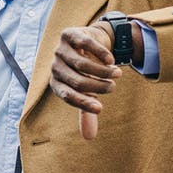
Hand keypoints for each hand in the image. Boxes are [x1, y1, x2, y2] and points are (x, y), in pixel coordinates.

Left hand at [50, 25, 120, 139]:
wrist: (87, 42)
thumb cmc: (85, 72)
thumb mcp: (85, 91)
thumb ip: (86, 111)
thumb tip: (89, 138)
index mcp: (56, 83)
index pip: (67, 96)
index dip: (83, 103)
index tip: (101, 108)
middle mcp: (55, 66)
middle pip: (77, 80)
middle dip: (98, 86)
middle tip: (113, 87)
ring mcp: (60, 49)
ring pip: (83, 63)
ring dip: (103, 71)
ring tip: (117, 74)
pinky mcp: (69, 35)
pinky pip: (86, 45)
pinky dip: (100, 53)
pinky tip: (112, 60)